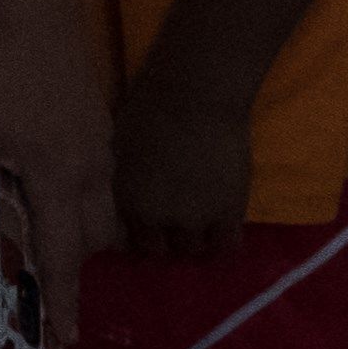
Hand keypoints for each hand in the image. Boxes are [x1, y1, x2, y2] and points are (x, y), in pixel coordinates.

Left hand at [0, 0, 124, 317]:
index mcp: (60, 181)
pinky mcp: (98, 120)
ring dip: (80, 227)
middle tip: (46, 277)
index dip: (63, 298)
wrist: (39, 8)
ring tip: (49, 232)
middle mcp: (91, 170)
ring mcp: (100, 143)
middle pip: (94, 235)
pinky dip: (80, 193)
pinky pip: (98, 174)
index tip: (69, 338)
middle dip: (74, 264)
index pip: (63, 256)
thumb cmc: (0, 73)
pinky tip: (51, 178)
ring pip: (101, 204)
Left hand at [112, 65, 260, 264]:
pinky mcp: (229, 212)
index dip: (140, 236)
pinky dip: (224, 244)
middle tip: (175, 225)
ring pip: (193, 250)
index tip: (148, 230)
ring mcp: (195, 219)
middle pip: (162, 250)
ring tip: (200, 225)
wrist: (195, 98)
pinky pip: (228, 245)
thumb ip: (122, 178)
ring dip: (194, 241)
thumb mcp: (118, 146)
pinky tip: (223, 231)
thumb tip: (122, 193)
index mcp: (128, 202)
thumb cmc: (149, 110)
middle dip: (166, 240)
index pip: (131, 240)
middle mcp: (158, 219)